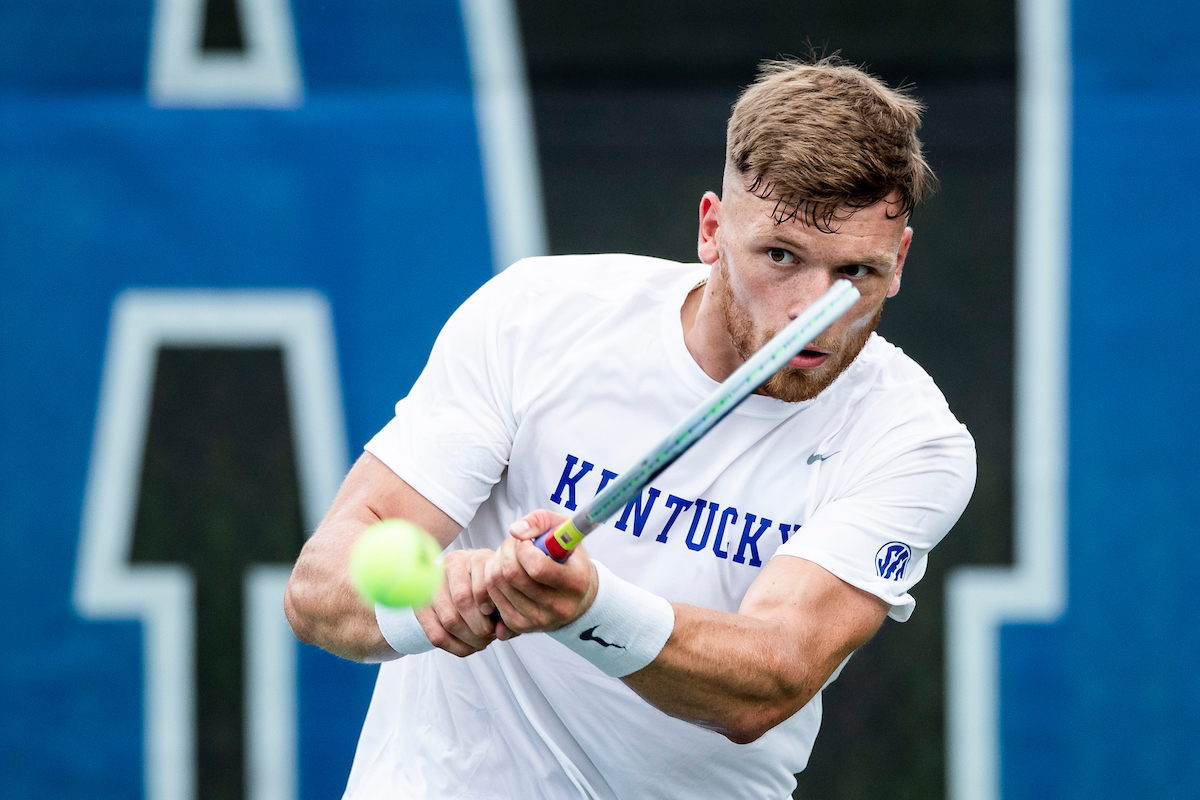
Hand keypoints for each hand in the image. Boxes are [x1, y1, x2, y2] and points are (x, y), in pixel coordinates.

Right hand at [414, 548, 495, 656]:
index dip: (490, 607)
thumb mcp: (503, 595)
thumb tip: (500, 633)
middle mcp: (452, 564)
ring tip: (482, 642)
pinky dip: (455, 647)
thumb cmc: (493, 593)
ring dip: (469, 639)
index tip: (497, 620)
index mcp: (477, 558)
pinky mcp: (421, 604)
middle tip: (490, 636)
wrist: (466, 587)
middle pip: (462, 601)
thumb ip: (508, 612)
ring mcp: (433, 585)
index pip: (482, 584)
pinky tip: (468, 647)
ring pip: (449, 619)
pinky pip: (435, 634)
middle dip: (480, 627)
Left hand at [484, 510, 598, 639]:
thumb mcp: (564, 531)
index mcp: (575, 582)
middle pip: (511, 575)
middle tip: (513, 546)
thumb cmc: (569, 559)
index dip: (523, 548)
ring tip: (509, 558)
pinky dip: (492, 581)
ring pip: (497, 585)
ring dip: (496, 564)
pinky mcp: (521, 627)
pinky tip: (505, 576)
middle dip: (505, 552)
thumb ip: (541, 521)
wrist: (577, 598)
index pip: (536, 567)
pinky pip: (492, 599)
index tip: (527, 542)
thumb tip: (515, 531)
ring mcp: (538, 620)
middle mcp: (558, 606)